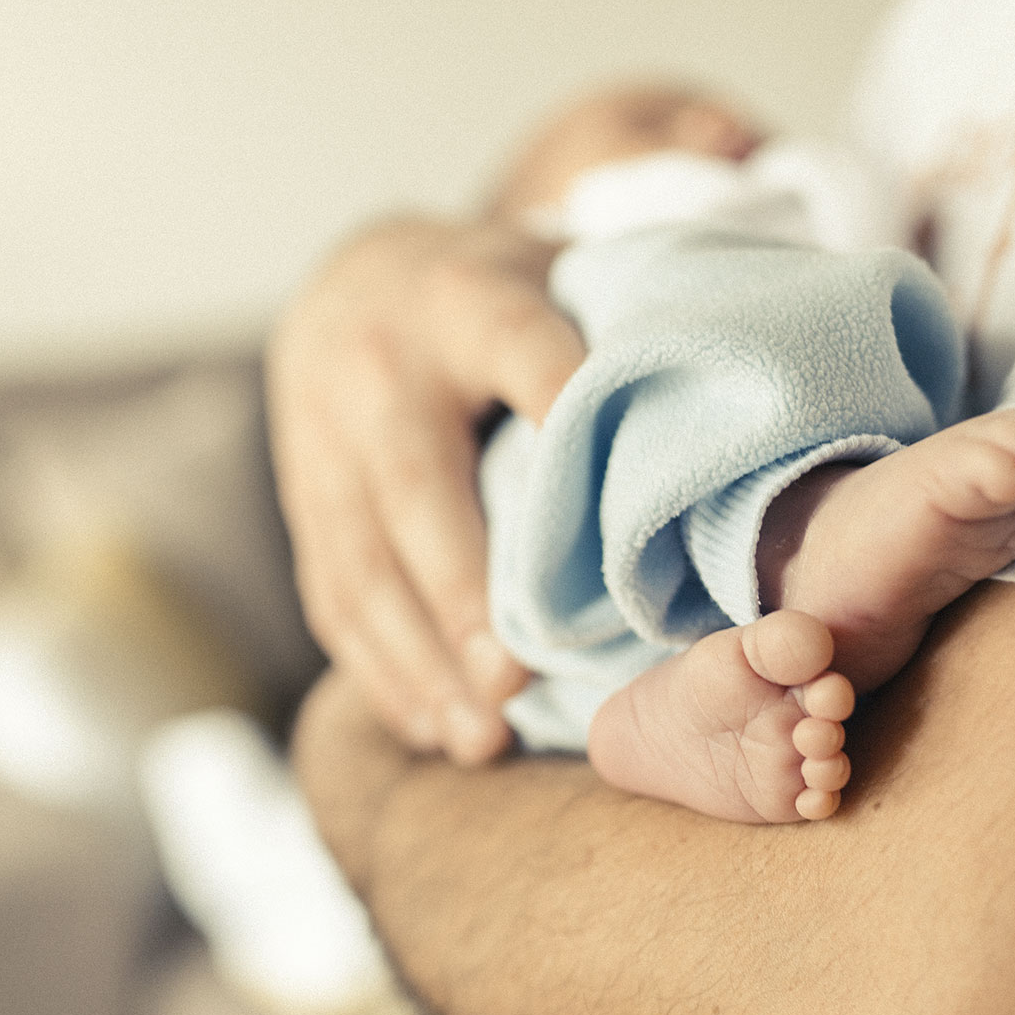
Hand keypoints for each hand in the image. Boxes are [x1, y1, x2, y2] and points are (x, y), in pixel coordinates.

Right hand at [266, 215, 585, 761]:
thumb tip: (708, 443)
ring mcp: (322, 441)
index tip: (607, 501)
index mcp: (462, 299)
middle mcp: (378, 369)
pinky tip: (432, 727)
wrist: (353, 279)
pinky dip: (381, 673)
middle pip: (415, 487)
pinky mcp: (305, 505)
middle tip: (512, 683)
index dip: (559, 406)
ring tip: (479, 736)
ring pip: (362, 564)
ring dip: (420, 663)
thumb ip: (608, 347)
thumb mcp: (552, 287)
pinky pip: (332, 598)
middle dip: (461, 595)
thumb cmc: (492, 302)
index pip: (519, 347)